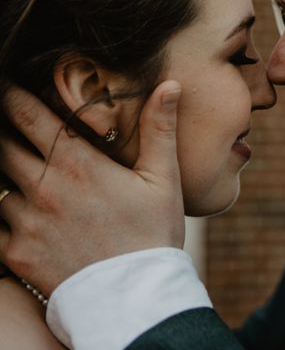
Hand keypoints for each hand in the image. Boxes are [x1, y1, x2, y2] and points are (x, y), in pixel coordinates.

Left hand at [0, 81, 183, 294]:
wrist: (135, 297)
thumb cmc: (153, 233)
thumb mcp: (164, 178)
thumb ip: (160, 128)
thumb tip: (170, 84)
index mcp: (77, 163)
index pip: (27, 114)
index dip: (11, 94)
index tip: (7, 84)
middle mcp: (43, 187)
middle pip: (3, 143)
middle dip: (6, 130)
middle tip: (19, 129)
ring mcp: (25, 221)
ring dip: (10, 177)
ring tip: (35, 181)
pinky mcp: (15, 253)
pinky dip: (6, 217)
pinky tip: (30, 218)